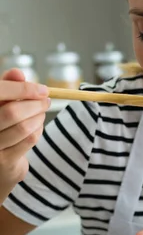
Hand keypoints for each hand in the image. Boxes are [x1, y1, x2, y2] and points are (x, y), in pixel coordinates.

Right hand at [0, 69, 49, 199]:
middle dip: (34, 105)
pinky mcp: (4, 162)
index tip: (42, 89)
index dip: (23, 89)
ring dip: (38, 118)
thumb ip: (7, 88)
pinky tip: (37, 127)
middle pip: (11, 112)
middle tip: (46, 101)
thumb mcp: (0, 106)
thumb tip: (18, 72)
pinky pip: (29, 141)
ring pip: (23, 128)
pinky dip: (38, 131)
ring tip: (42, 113)